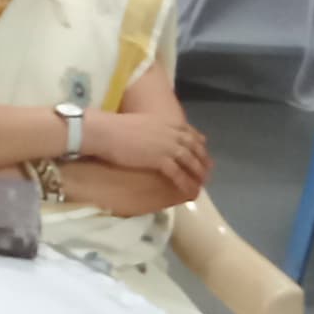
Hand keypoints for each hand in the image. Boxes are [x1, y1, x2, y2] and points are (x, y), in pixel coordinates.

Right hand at [82, 106, 211, 193]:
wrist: (106, 132)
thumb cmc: (116, 127)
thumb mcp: (141, 122)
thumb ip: (153, 127)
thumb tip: (153, 134)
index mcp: (166, 121)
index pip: (189, 132)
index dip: (198, 142)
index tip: (203, 149)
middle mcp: (171, 133)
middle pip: (194, 147)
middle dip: (203, 160)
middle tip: (207, 171)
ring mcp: (167, 146)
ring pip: (190, 161)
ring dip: (198, 173)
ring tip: (202, 184)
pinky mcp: (160, 160)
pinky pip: (178, 174)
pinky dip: (186, 183)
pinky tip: (189, 191)